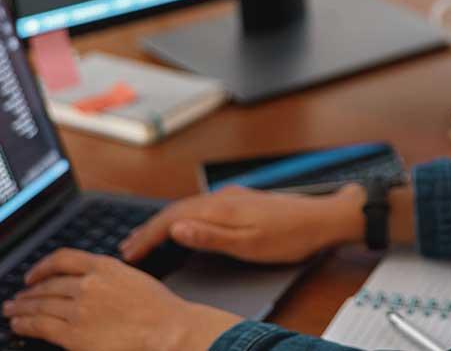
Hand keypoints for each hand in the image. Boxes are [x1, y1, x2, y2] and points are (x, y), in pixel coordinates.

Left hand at [6, 249, 238, 350]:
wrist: (168, 330)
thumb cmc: (160, 309)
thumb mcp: (133, 279)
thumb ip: (108, 277)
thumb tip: (87, 284)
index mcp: (103, 266)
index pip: (61, 259)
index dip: (41, 267)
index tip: (32, 275)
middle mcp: (87, 284)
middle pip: (47, 285)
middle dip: (28, 292)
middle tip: (17, 298)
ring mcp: (78, 309)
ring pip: (40, 305)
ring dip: (21, 308)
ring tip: (11, 311)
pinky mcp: (73, 335)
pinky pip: (40, 326)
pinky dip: (25, 325)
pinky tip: (18, 325)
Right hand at [119, 184, 360, 264]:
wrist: (323, 219)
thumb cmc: (290, 236)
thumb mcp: (250, 245)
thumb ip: (211, 236)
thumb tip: (176, 229)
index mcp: (221, 207)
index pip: (172, 219)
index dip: (147, 236)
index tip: (129, 252)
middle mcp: (223, 197)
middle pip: (175, 211)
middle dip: (149, 229)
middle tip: (127, 247)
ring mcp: (232, 197)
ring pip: (187, 207)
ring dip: (164, 222)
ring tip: (146, 238)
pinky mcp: (241, 201)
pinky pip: (201, 207)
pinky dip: (183, 217)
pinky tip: (182, 225)